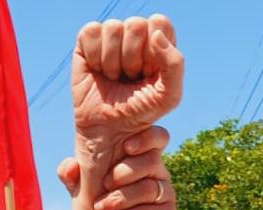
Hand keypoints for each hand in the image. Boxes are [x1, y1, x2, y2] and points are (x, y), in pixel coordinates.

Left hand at [58, 125, 174, 209]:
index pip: (158, 137)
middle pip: (152, 161)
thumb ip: (72, 174)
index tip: (126, 147)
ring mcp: (165, 193)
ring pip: (149, 188)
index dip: (148, 138)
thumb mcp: (80, 186)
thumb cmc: (98, 199)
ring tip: (98, 209)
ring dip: (120, 199)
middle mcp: (158, 171)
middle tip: (104, 184)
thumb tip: (71, 166)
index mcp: (141, 155)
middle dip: (125, 172)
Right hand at [72, 15, 183, 154]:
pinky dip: (94, 56)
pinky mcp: (87, 43)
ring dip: (112, 61)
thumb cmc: (141, 114)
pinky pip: (91, 31)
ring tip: (114, 78)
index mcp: (159, 42)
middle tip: (130, 78)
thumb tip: (155, 34)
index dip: (153, 49)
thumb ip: (175, 64)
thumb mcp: (169, 96)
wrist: (108, 132)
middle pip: (135, 24)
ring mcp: (111, 38)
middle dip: (132, 58)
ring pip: (113, 28)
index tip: (148, 73)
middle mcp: (135, 36)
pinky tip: (98, 71)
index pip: (159, 23)